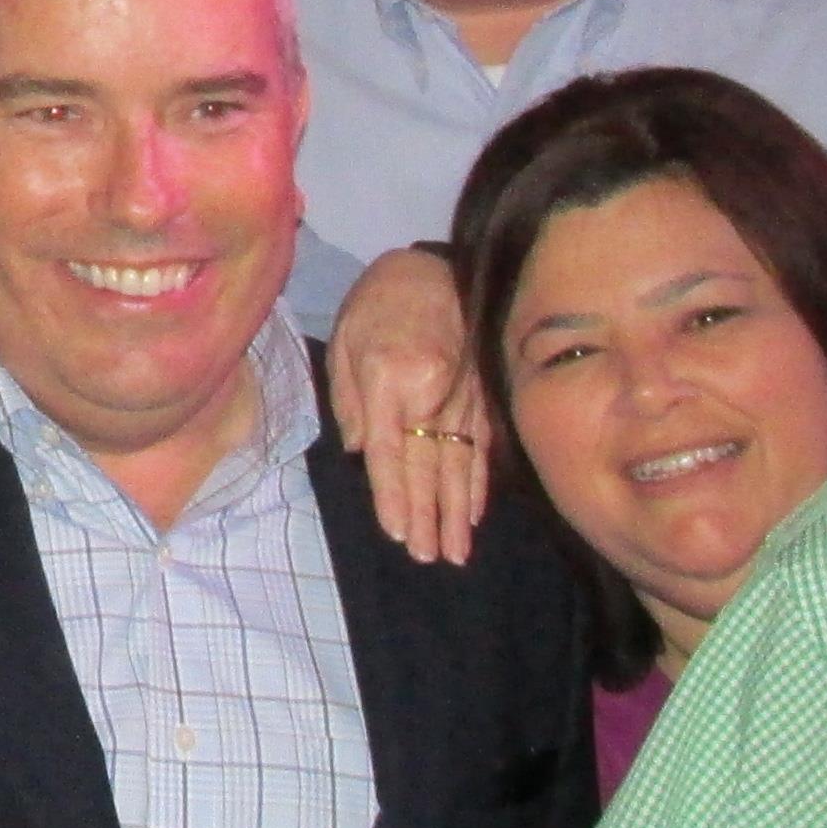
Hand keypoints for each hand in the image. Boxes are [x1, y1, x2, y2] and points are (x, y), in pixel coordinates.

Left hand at [322, 245, 488, 565]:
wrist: (430, 268)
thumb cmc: (376, 306)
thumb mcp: (344, 344)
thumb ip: (349, 402)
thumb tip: (358, 455)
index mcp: (388, 379)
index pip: (389, 451)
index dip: (393, 495)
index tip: (399, 533)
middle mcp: (430, 391)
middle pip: (429, 465)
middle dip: (430, 516)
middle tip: (431, 558)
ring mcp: (462, 395)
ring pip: (460, 462)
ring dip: (459, 510)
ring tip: (457, 550)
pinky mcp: (482, 395)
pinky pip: (481, 445)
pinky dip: (480, 481)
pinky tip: (477, 511)